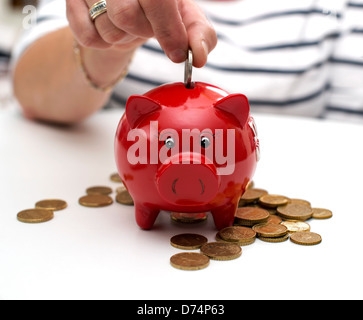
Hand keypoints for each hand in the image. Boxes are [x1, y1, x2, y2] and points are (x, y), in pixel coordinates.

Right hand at [66, 0, 216, 66]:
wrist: (123, 6)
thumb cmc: (158, 10)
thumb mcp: (184, 15)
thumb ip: (197, 32)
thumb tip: (198, 56)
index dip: (168, 28)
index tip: (178, 53)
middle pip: (126, 16)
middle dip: (142, 31)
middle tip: (146, 25)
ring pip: (107, 29)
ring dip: (123, 38)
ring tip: (126, 24)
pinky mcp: (70, 2)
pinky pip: (88, 38)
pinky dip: (103, 43)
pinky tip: (108, 27)